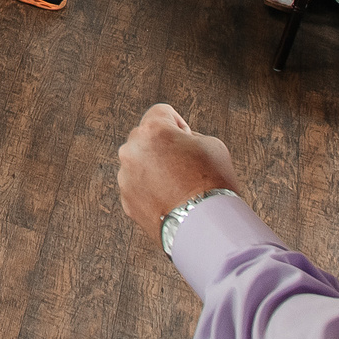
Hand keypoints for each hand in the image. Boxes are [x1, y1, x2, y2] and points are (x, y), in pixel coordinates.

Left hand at [116, 104, 240, 233]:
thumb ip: (189, 136)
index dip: (180, 125)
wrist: (205, 226)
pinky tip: (171, 200)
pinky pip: (138, 187)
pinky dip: (151, 191)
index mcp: (151, 129)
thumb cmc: (212, 183)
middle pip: (147, 138)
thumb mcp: (212, 144)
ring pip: (140, 164)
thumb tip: (179, 144)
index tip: (189, 141)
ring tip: (178, 187)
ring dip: (154, 169)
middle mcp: (131, 149)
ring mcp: (126, 176)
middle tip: (185, 166)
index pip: (162, 112)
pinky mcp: (126, 200)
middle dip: (163, 147)